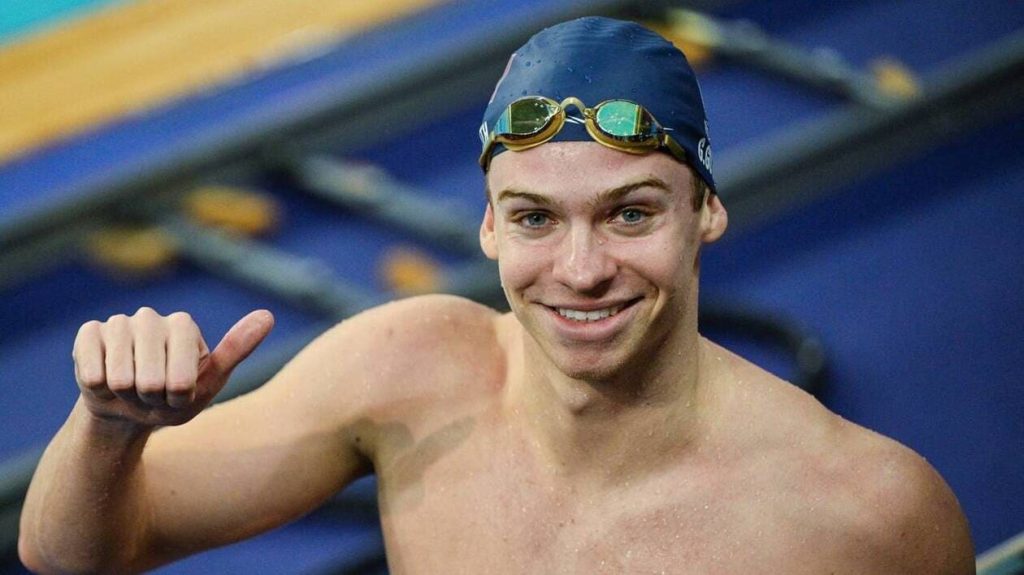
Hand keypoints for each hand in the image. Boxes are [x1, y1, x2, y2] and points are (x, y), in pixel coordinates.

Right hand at [73, 307, 273, 427]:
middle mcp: (150, 317)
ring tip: (131, 390)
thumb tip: (268, 315)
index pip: (181, 375)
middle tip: (152, 395)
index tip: (179, 394)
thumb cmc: (174, 397)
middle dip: (152, 399)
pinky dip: (100, 389)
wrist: (128, 410)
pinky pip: (92, 372)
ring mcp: (117, 323)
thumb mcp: (209, 382)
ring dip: (126, 396)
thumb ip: (236, 349)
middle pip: (150, 378)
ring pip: (120, 377)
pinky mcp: (88, 334)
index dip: (178, 395)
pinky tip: (105, 383)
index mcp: (183, 325)